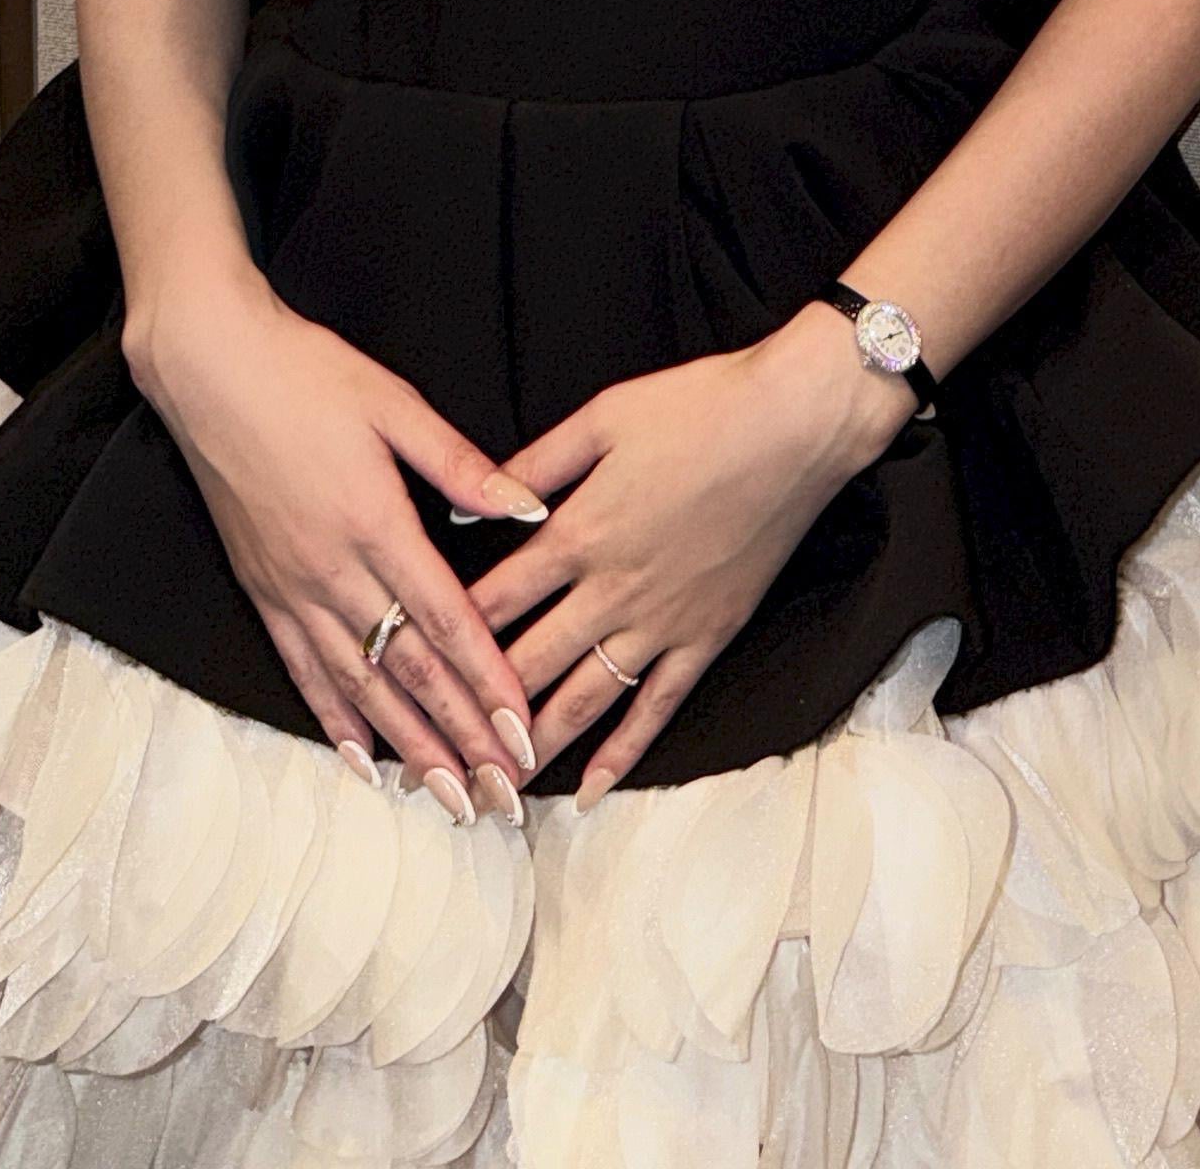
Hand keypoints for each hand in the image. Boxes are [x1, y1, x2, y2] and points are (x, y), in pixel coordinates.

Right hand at [130, 270, 545, 816]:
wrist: (209, 367)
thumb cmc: (308, 374)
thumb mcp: (395, 404)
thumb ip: (461, 464)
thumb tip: (527, 508)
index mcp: (375, 522)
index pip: (445, 622)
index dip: (487, 682)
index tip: (523, 732)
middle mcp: (331, 571)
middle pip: (409, 672)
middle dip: (460, 739)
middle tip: (502, 796)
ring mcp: (291, 588)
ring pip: (359, 687)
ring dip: (407, 747)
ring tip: (448, 798)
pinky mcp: (261, 590)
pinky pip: (303, 670)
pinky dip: (333, 721)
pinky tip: (361, 760)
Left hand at [470, 307, 915, 797]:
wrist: (798, 422)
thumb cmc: (700, 405)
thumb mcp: (604, 416)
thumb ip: (533, 463)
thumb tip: (466, 505)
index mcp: (579, 533)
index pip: (492, 602)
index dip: (440, 643)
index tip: (401, 681)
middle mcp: (612, 590)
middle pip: (526, 668)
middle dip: (472, 720)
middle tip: (427, 767)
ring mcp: (662, 621)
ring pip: (584, 702)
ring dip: (533, 751)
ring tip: (492, 794)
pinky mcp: (707, 635)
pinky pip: (658, 707)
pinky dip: (624, 753)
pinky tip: (590, 791)